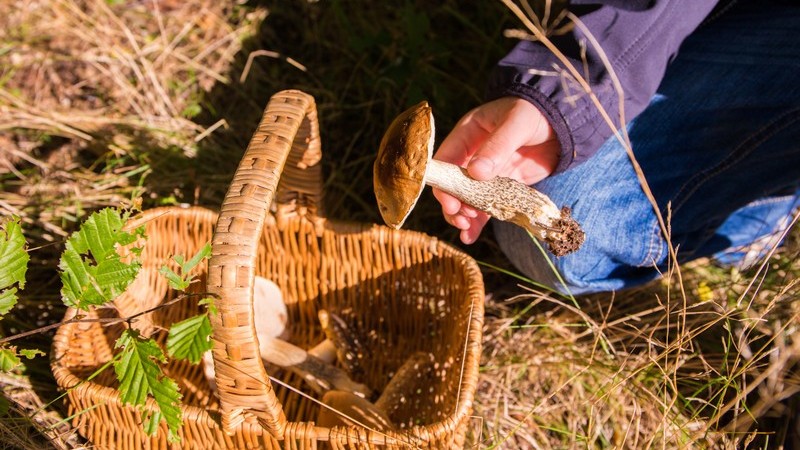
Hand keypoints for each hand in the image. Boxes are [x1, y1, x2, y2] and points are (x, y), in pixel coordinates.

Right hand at [433, 96, 559, 243]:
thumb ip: (497, 146)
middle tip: (462, 219)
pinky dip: (479, 221)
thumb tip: (476, 173)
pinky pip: (486, 205)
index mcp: (468, 134)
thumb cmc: (535, 113)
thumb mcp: (516, 124)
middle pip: (453, 184)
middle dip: (454, 203)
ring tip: (467, 229)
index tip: (451, 202)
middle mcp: (472, 155)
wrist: (562, 122)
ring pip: (467, 198)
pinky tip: (471, 235)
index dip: (443, 182)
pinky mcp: (502, 186)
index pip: (446, 160)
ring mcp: (486, 173)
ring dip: (464, 215)